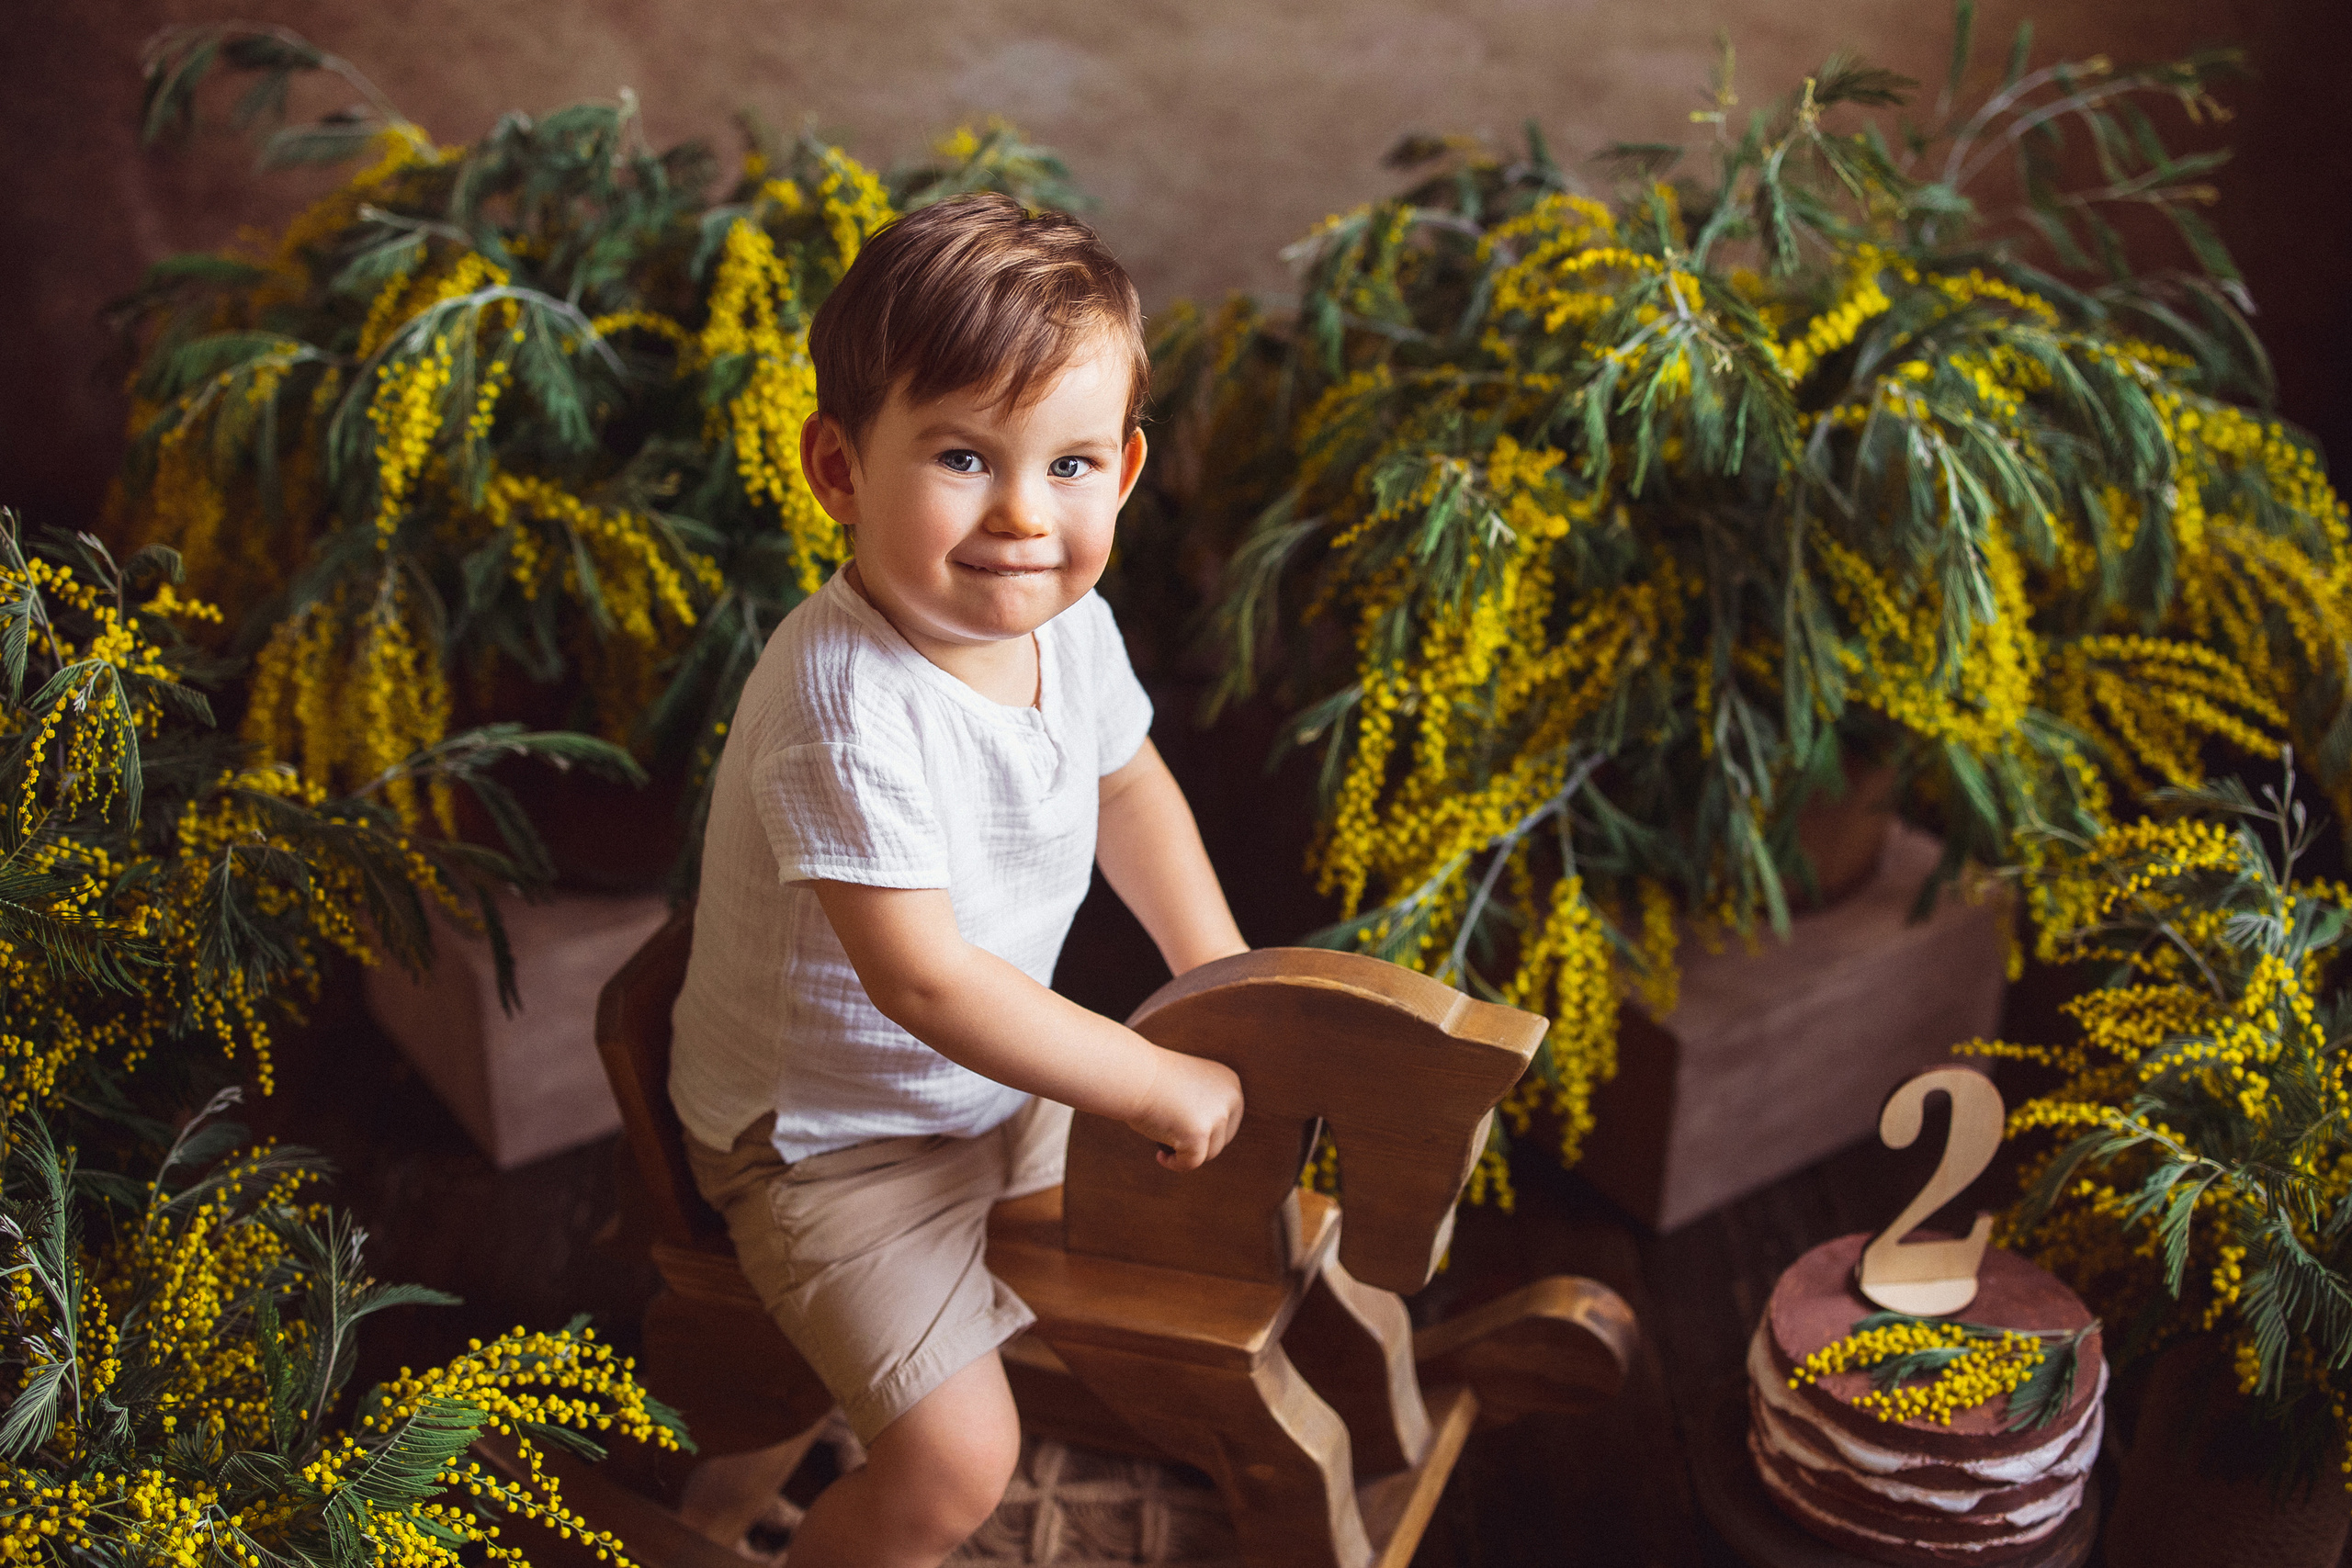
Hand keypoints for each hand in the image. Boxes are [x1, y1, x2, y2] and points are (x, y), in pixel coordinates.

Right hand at [1129, 1049, 1243, 1171]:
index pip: (1229, 1121)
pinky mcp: (1199, 1134)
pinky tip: (1160, 1156)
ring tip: (1163, 1142)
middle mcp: (1231, 1097)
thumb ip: (1205, 1107)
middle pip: (1222, 1139)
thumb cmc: (1151, 1080)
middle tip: (1174, 1141)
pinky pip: (1191, 1163)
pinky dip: (1175, 1164)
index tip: (1187, 1135)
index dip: (1209, 1133)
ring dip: (1187, 1152)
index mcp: (1230, 1083)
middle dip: (1200, 1144)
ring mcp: (1216, 1116)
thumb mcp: (1190, 1089)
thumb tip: (1210, 1140)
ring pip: (1209, 1153)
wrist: (1132, 1074)